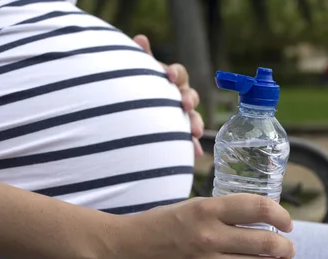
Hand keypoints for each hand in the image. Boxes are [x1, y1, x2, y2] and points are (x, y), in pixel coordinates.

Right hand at [104, 195, 295, 258]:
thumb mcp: (192, 206)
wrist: (122, 249)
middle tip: (290, 247)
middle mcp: (208, 236)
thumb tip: (264, 219)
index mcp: (206, 209)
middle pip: (265, 241)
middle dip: (286, 246)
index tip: (288, 222)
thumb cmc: (160, 223)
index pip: (259, 208)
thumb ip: (225, 211)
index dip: (281, 215)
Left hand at [133, 34, 204, 156]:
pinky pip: (189, 140)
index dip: (174, 73)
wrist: (131, 110)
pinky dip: (192, 146)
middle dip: (189, 99)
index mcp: (172, 79)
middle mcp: (181, 96)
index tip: (167, 74)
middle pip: (191, 95)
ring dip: (196, 124)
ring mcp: (182, 115)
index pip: (178, 73)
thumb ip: (141, 57)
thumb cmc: (138, 85)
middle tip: (184, 103)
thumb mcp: (138, 71)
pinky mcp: (180, 134)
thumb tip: (140, 38)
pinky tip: (194, 153)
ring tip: (194, 131)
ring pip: (194, 118)